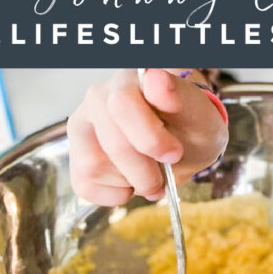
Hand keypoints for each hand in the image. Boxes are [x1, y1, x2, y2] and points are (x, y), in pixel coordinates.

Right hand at [67, 69, 227, 205]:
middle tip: (166, 170)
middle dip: (146, 170)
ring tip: (150, 173)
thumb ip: (179, 95)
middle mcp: (97, 98)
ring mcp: (82, 127)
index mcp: (127, 80)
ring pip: (93, 166)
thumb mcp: (197, 112)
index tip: (174, 152)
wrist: (182, 145)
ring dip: (131, 181)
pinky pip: (84, 185)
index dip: (150, 138)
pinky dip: (115, 194)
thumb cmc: (188, 125)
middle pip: (113, 144)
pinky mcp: (76, 156)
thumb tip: (156, 79)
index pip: (122, 105)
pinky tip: (132, 181)